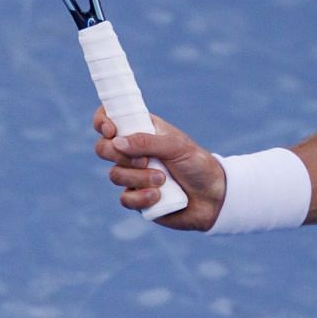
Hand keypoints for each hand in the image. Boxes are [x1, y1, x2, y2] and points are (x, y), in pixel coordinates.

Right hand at [93, 107, 225, 229]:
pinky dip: (141, 197)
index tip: (110, 130)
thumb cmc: (198, 165)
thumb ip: (148, 142)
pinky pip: (125, 199)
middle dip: (119, 155)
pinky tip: (159, 196)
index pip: (112, 119)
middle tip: (145, 161)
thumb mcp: (177, 147)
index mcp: (143, 130)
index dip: (103, 122)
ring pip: (115, 175)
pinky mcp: (136, 198)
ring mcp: (133, 175)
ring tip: (163, 180)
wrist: (213, 197)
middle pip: (103, 148)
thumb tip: (116, 141)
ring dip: (139, 178)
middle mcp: (134, 152)